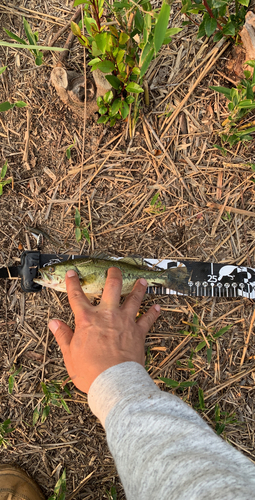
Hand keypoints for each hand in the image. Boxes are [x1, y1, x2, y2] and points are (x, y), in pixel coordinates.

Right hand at [48, 267, 159, 392]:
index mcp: (87, 319)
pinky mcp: (138, 332)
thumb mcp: (69, 354)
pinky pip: (148, 319)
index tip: (73, 273)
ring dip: (138, 288)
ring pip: (134, 298)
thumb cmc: (90, 371)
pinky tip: (157, 307)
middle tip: (114, 269)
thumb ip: (63, 336)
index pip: (77, 296)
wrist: (114, 382)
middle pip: (112, 287)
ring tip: (142, 281)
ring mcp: (125, 321)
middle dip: (113, 275)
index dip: (73, 283)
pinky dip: (153, 313)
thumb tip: (54, 323)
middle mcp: (107, 315)